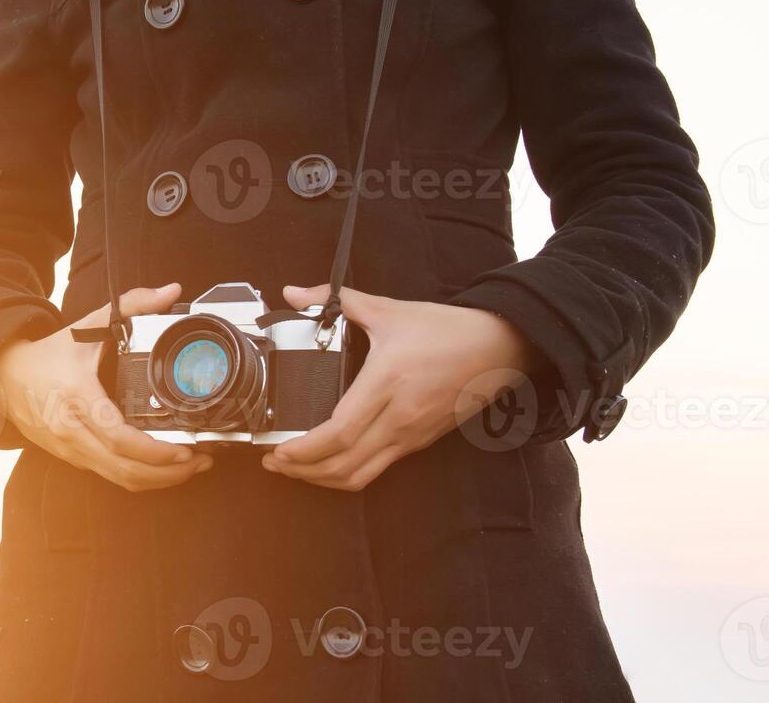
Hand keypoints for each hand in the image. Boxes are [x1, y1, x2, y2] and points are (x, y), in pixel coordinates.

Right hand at [0, 283, 213, 491]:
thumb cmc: (49, 354)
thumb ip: (131, 304)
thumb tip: (171, 292)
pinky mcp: (69, 458)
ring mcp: (68, 448)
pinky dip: (137, 476)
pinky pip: (108, 475)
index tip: (186, 448)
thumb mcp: (88, 324)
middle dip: (167, 473)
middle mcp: (70, 429)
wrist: (4, 376)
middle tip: (199, 461)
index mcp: (77, 396)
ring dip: (156, 480)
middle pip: (123, 469)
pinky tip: (159, 467)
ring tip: (187, 467)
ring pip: (117, 478)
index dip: (155, 452)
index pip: (118, 437)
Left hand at [262, 284, 542, 490]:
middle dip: (303, 471)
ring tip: (295, 469)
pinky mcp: (420, 442)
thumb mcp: (388, 309)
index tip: (278, 450)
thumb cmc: (446, 329)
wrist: (499, 347)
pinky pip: (378, 468)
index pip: (339, 432)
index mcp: (387, 383)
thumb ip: (335, 300)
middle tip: (274, 462)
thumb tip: (293, 293)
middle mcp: (400, 417)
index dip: (304, 450)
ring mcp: (412, 435)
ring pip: (362, 475)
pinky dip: (348, 473)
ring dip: (324, 479)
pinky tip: (330, 462)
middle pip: (345, 464)